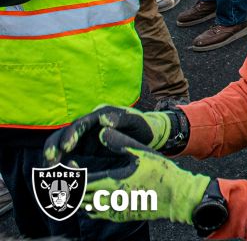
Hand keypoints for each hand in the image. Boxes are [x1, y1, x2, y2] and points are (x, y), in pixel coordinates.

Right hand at [44, 105, 174, 164]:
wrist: (148, 136)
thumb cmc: (142, 127)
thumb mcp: (135, 122)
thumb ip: (121, 119)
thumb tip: (103, 119)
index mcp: (97, 117)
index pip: (79, 124)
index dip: (70, 135)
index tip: (66, 147)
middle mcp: (86, 126)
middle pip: (63, 135)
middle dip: (54, 148)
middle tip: (50, 163)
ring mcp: (83, 138)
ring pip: (60, 146)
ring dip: (53, 158)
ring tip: (49, 172)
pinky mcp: (83, 150)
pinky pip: (67, 157)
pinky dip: (60, 165)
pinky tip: (56, 178)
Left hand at [81, 129, 212, 223]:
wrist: (176, 195)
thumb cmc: (159, 172)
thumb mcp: (140, 152)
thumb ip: (118, 142)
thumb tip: (101, 131)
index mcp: (111, 183)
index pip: (80, 182)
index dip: (71, 174)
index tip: (71, 164)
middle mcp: (108, 200)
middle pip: (78, 197)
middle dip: (72, 186)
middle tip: (72, 174)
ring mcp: (113, 211)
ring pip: (84, 207)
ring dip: (79, 197)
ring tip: (81, 184)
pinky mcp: (119, 217)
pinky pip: (96, 213)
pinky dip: (89, 205)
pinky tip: (95, 195)